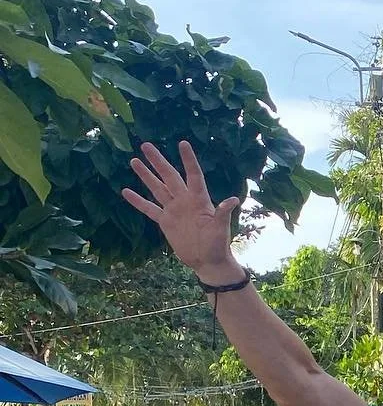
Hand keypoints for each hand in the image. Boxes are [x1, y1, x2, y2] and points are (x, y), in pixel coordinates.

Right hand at [121, 140, 243, 277]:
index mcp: (199, 200)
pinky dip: (138, 201)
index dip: (188, 160)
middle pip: (169, 177)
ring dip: (146, 176)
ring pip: (157, 188)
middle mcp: (185, 201)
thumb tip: (233, 200)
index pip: (193, 175)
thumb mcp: (220, 229)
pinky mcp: (165, 222)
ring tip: (134, 161)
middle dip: (158, 161)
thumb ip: (222, 213)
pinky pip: (149, 209)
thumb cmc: (218, 245)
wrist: (207, 261)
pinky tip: (126, 191)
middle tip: (146, 145)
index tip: (182, 143)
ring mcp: (174, 210)